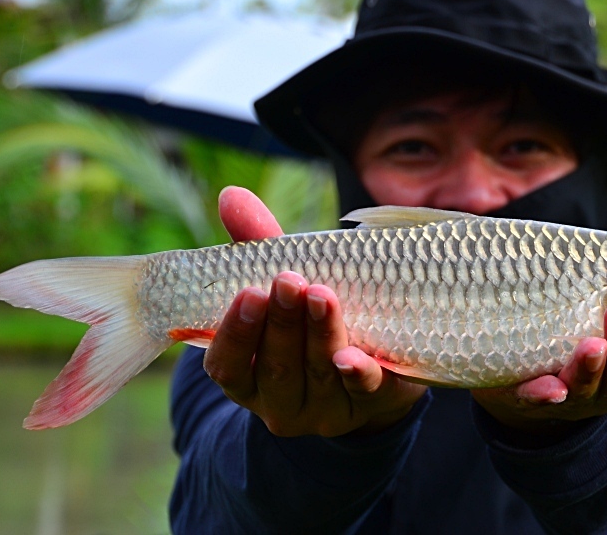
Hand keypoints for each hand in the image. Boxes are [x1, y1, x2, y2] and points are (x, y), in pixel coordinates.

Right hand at [203, 186, 426, 436]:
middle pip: (276, 366)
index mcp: (249, 377)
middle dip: (283, 323)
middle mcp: (281, 403)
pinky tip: (353, 357)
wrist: (379, 363)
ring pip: (318, 373)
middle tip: (289, 281)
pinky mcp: (373, 406)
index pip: (227, 365)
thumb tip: (230, 195)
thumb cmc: (314, 317)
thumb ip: (261, 245)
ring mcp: (327, 410)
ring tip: (322, 295)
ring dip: (319, 334)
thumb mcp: (288, 285)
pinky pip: (364, 393)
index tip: (249, 292)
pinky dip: (358, 374)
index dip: (235, 332)